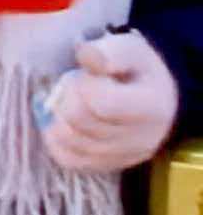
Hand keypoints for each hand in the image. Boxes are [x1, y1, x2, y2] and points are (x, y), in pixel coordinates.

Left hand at [42, 30, 179, 173]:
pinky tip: (63, 122)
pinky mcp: (109, 166)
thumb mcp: (129, 49)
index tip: (85, 74)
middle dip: (65, 98)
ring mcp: (126, 157)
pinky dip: (56, 140)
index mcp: (151, 107)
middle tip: (73, 85)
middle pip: (80, 122)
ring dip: (58, 117)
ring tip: (70, 102)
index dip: (81, 84)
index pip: (100, 102)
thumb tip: (86, 55)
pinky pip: (69, 159)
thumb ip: (108, 52)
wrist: (157, 96)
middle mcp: (143, 139)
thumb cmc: (138, 69)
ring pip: (70, 142)